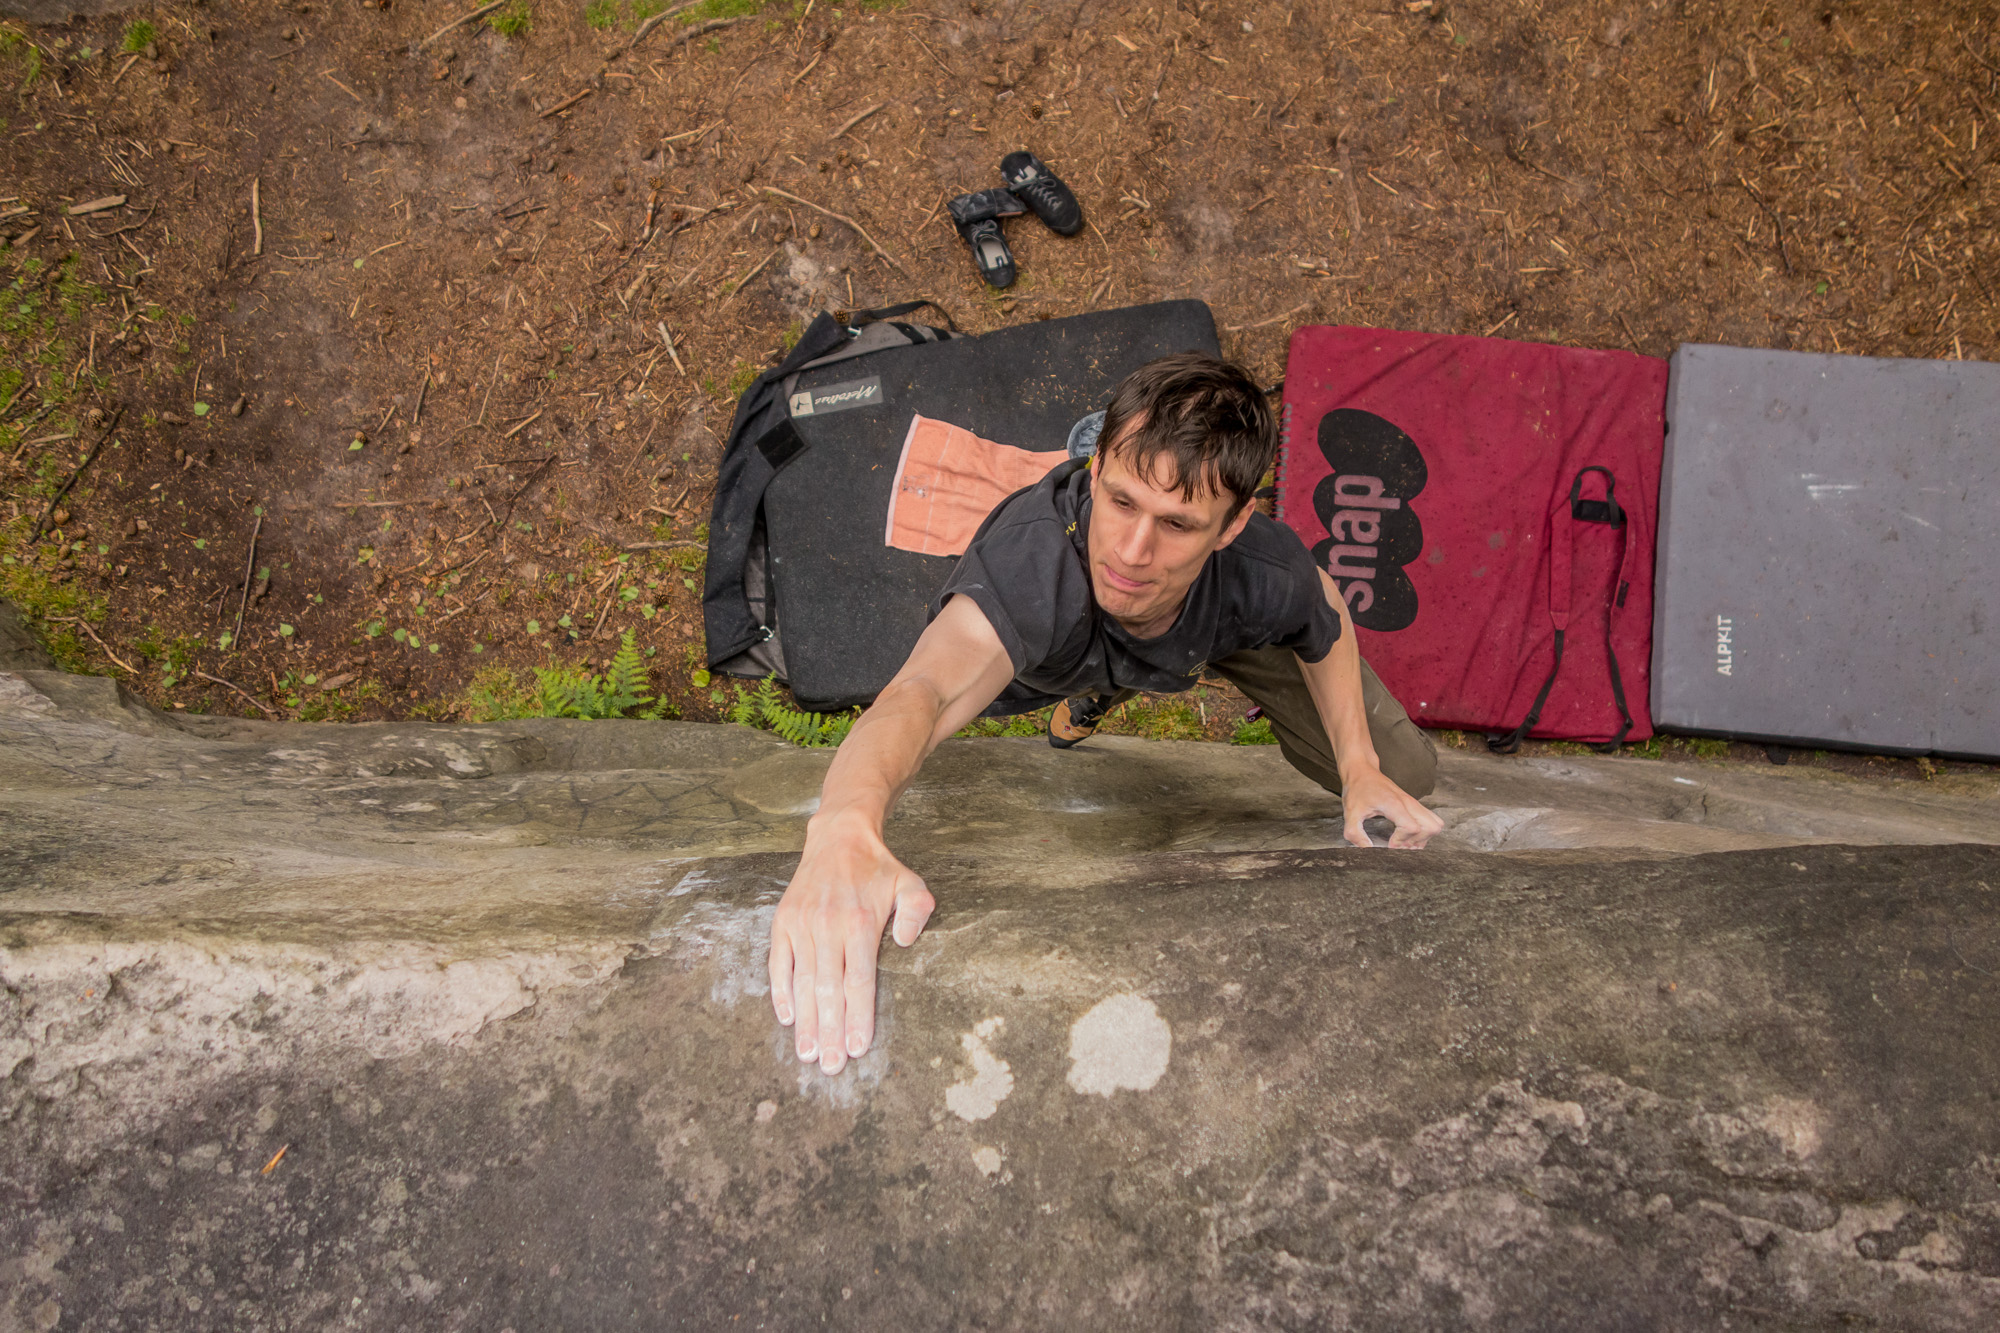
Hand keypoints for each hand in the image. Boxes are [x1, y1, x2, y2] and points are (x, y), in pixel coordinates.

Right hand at [768, 815, 934, 1074]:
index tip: (858, 1048)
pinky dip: (780, 993)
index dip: (857, 1017)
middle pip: (828, 990)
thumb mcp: (911, 883)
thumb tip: (904, 943)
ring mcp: (802, 925)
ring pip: (802, 983)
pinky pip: (778, 964)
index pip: (858, 981)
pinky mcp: (783, 922)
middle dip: (831, 1032)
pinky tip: (788, 1019)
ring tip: (809, 1054)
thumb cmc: (879, 870)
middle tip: (831, 1067)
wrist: (839, 837)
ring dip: (806, 1022)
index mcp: (860, 922)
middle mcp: (828, 926)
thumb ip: (916, 911)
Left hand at [1338, 764, 1444, 848]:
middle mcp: (1408, 802)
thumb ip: (1355, 834)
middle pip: (1431, 827)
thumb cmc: (1357, 790)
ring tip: (1404, 842)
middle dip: (1417, 842)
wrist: (1362, 770)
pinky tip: (1407, 836)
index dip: (1401, 841)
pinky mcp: (1414, 805)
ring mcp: (1414, 803)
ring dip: (1423, 838)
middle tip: (1399, 845)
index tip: (1388, 845)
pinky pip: (1430, 821)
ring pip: (1435, 824)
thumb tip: (1367, 851)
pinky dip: (1424, 832)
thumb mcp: (1350, 813)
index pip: (1412, 828)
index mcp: (1394, 804)